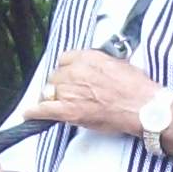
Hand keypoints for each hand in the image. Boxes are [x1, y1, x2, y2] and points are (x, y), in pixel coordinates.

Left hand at [22, 48, 165, 134]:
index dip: (66, 70)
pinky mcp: (69, 111)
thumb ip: (101, 63)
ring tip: (58, 104)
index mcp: (88, 58)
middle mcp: (76, 72)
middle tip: (70, 94)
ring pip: (49, 91)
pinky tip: (29, 113)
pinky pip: (44, 110)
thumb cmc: (137, 88)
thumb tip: (96, 68)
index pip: (64, 60)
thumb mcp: (119, 63)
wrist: (143, 107)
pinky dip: (35, 112)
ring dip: (52, 97)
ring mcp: (71, 92)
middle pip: (56, 77)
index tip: (69, 76)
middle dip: (61, 85)